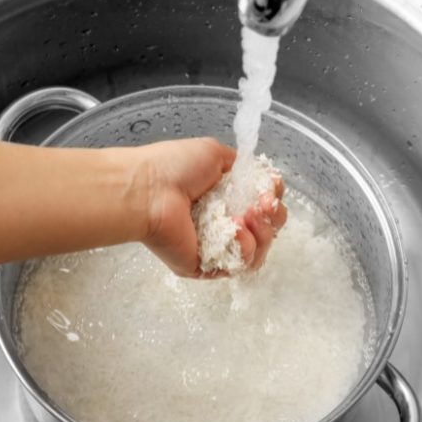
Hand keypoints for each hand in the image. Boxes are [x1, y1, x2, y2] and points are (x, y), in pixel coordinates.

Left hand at [134, 137, 287, 277]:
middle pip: (266, 230)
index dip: (273, 198)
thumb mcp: (214, 154)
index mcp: (224, 199)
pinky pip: (240, 265)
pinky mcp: (207, 267)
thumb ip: (240, 165)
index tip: (270, 188)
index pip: (263, 206)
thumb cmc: (174, 167)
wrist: (149, 190)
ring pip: (258, 250)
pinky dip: (246, 247)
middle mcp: (222, 224)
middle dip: (273, 216)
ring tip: (247, 215)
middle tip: (262, 204)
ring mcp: (216, 248)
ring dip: (263, 232)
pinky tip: (237, 228)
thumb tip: (257, 173)